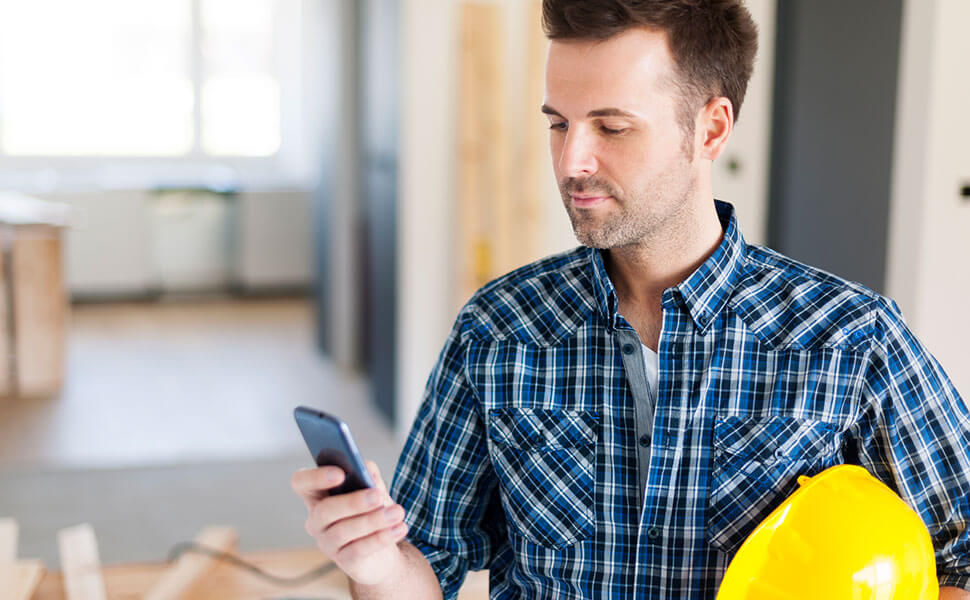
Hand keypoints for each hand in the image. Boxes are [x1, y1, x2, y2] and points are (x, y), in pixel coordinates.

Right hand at [291, 460, 408, 584]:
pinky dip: (380, 538)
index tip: (340, 473)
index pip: (301, 483)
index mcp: (318, 495)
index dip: (316, 477)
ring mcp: (327, 543)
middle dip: (352, 502)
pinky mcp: (344, 561)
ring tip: (397, 512)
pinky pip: (358, 550)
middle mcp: (317, 520)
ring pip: (344, 531)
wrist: (383, 551)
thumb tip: (368, 470)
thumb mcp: (373, 489)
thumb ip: (368, 475)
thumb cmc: (372, 511)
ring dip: (373, 520)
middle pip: (324, 510)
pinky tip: (399, 528)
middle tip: (377, 496)